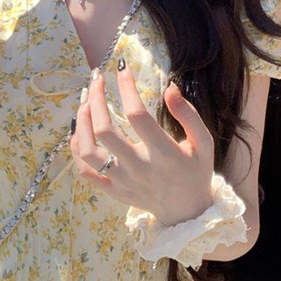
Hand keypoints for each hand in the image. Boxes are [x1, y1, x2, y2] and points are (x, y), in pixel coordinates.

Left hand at [70, 62, 215, 226]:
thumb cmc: (196, 171)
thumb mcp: (204, 142)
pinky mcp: (112, 190)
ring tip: (85, 101)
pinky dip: (77, 147)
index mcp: (163, 154)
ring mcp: (121, 181)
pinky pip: (85, 170)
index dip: (127, 88)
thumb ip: (188, 114)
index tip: (123, 68)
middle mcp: (138, 168)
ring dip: (81, 122)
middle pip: (105, 131)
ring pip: (88, 151)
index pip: (137, 115)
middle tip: (97, 79)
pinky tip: (79, 128)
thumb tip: (170, 87)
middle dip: (96, 100)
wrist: (186, 212)